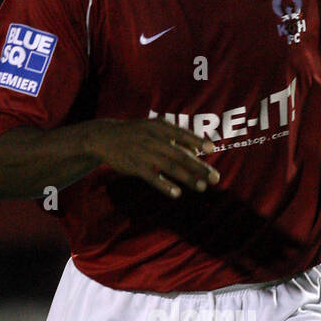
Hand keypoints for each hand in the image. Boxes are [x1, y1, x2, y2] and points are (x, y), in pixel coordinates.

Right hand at [89, 119, 219, 198]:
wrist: (104, 137)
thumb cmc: (136, 133)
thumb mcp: (154, 128)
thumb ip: (175, 138)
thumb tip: (198, 150)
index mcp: (160, 127)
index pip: (182, 134)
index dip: (197, 141)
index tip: (212, 149)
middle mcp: (153, 138)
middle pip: (181, 154)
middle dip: (200, 167)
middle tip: (216, 178)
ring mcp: (143, 152)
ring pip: (170, 166)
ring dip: (188, 178)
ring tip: (202, 187)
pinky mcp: (134, 166)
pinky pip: (152, 177)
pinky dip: (164, 185)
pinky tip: (176, 193)